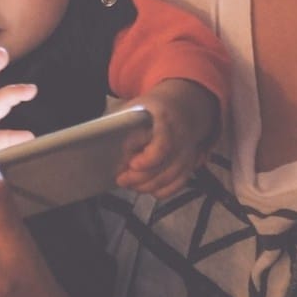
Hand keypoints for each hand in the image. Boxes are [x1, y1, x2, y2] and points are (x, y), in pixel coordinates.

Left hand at [114, 78, 218, 197]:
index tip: (132, 165)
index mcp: (166, 122)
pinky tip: (147, 187)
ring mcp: (186, 154)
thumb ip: (122, 122)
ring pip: (168, 179)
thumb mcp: (136, 106)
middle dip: (138, 178)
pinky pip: (177, 185)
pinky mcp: (189, 165)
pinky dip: (161, 191)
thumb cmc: (155, 108)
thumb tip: (107, 140)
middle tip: (121, 179)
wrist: (184, 106)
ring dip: (146, 186)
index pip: (162, 146)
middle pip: (162, 168)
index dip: (146, 161)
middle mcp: (180, 140)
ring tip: (129, 183)